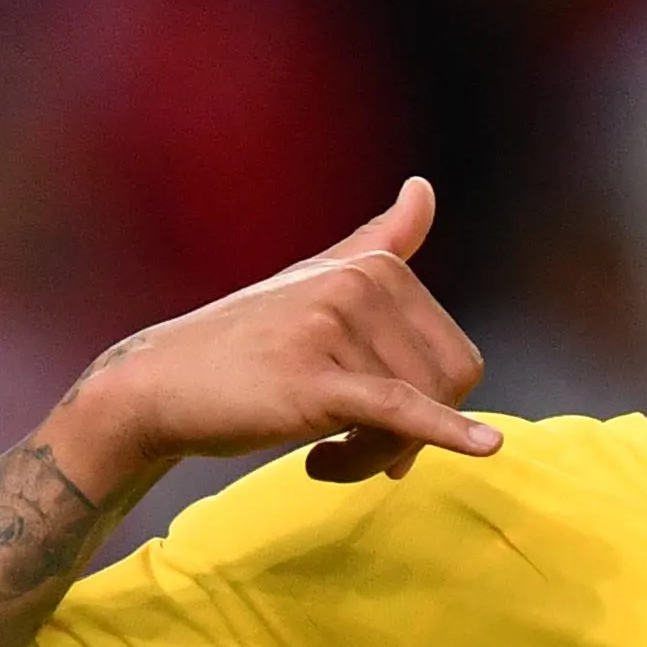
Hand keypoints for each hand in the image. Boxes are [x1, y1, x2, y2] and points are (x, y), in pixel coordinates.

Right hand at [39, 176, 501, 498]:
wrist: (158, 387)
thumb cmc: (243, 345)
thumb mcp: (314, 282)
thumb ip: (378, 242)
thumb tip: (425, 187)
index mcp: (375, 266)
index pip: (455, 360)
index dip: (434, 411)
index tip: (379, 430)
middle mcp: (362, 284)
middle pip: (447, 389)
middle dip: (410, 438)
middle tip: (350, 453)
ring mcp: (338, 327)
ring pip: (415, 420)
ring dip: (375, 458)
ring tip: (323, 456)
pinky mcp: (316, 380)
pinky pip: (401, 411)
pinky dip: (446, 434)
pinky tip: (488, 448)